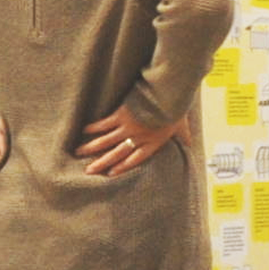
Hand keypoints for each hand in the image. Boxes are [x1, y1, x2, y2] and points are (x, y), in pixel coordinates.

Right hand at [75, 105, 191, 176]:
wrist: (168, 95)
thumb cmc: (177, 110)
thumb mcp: (182, 127)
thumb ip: (184, 137)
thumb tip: (190, 145)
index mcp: (153, 143)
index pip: (135, 159)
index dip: (123, 167)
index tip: (111, 174)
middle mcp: (138, 138)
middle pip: (117, 154)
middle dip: (102, 162)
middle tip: (88, 170)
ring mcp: (128, 127)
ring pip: (106, 140)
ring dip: (92, 147)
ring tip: (78, 153)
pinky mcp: (121, 115)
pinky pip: (105, 123)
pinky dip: (94, 127)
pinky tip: (84, 131)